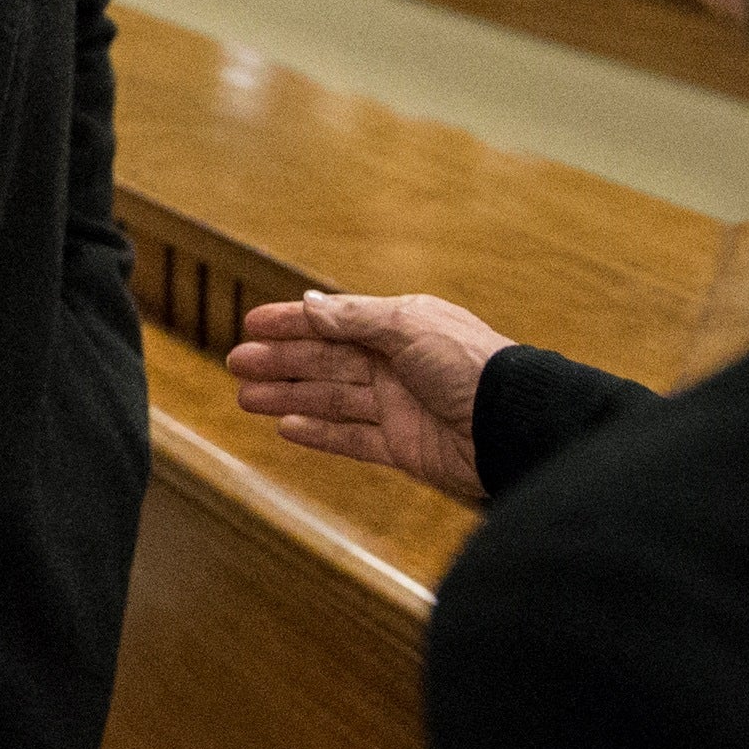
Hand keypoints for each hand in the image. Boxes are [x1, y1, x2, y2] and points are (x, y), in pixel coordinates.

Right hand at [228, 289, 516, 501]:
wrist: (512, 425)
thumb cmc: (470, 365)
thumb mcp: (408, 325)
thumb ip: (354, 318)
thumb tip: (308, 303)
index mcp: (400, 326)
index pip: (334, 322)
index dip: (292, 322)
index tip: (251, 323)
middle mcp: (396, 364)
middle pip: (325, 361)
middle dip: (280, 361)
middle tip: (235, 364)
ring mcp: (397, 406)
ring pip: (330, 398)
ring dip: (287, 395)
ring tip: (245, 398)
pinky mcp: (402, 446)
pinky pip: (351, 438)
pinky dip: (318, 432)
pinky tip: (286, 427)